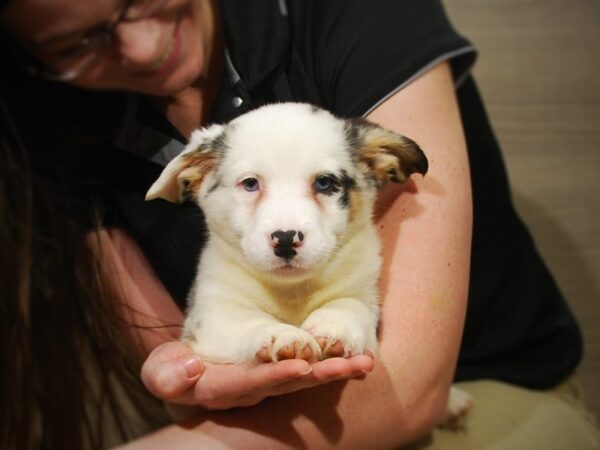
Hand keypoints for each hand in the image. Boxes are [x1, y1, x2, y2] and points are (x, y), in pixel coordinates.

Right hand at [141, 340, 374, 410]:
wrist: (192, 373)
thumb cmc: (177, 370)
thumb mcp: (161, 370)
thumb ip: (165, 373)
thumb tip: (192, 367)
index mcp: (217, 390)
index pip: (243, 386)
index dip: (271, 377)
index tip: (299, 366)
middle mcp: (249, 393)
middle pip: (284, 386)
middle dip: (316, 376)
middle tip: (345, 366)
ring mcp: (268, 385)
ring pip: (302, 381)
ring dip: (333, 372)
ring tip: (362, 364)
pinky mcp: (282, 373)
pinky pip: (311, 370)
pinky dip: (335, 365)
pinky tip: (361, 360)